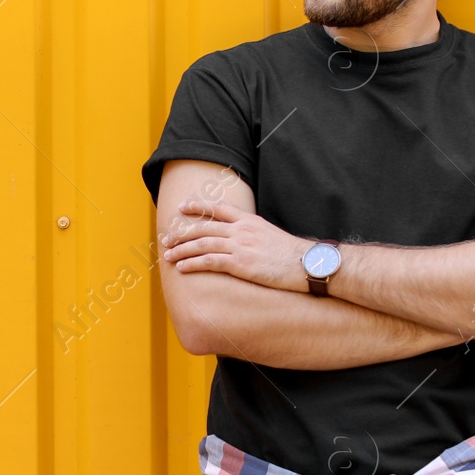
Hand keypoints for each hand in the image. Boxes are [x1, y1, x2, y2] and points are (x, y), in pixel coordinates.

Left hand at [163, 198, 310, 291]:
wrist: (306, 264)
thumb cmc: (291, 255)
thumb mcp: (270, 235)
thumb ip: (252, 234)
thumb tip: (241, 239)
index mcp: (249, 221)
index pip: (218, 208)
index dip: (198, 206)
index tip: (182, 207)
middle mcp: (242, 230)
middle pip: (204, 227)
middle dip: (182, 232)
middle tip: (167, 238)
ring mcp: (240, 246)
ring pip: (202, 244)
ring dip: (182, 250)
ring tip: (168, 256)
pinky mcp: (240, 264)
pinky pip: (210, 261)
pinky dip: (193, 263)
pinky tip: (182, 267)